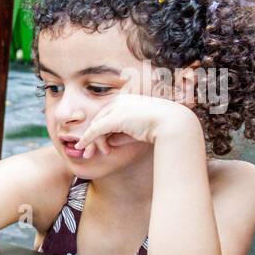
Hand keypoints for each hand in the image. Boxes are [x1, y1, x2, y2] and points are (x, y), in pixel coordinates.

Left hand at [73, 94, 196, 158]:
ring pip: (96, 126)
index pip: (106, 115)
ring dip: (92, 142)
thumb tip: (107, 142)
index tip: (96, 144)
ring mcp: (117, 107)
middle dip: (90, 137)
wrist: (172, 123)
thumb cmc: (158, 127)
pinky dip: (88, 139)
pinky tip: (82, 146)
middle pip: (98, 120)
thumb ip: (121, 134)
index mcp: (126, 99)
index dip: (98, 131)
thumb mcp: (136, 131)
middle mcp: (119, 100)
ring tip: (90, 155)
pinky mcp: (115, 118)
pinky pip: (96, 129)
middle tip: (86, 153)